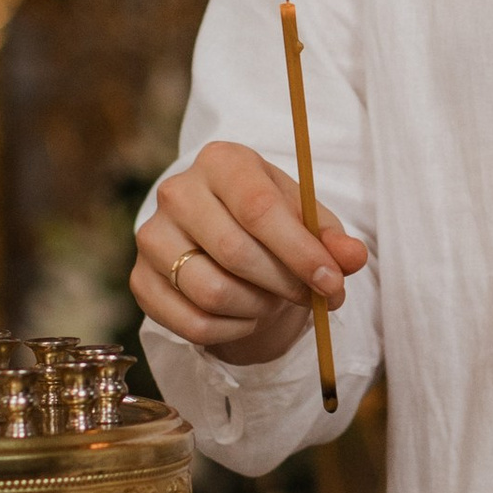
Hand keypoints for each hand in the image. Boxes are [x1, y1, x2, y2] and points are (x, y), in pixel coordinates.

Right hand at [133, 141, 367, 362]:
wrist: (219, 237)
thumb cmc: (268, 222)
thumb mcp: (304, 218)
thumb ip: (331, 238)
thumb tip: (352, 258)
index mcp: (221, 161)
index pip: (258, 208)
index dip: (300, 252)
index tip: (332, 282)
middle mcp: (177, 192)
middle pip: (235, 252)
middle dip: (284, 284)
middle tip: (309, 297)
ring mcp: (151, 236)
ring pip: (212, 292)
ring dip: (257, 309)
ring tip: (273, 301)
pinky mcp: (140, 280)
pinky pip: (191, 323)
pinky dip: (232, 330)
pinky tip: (247, 317)